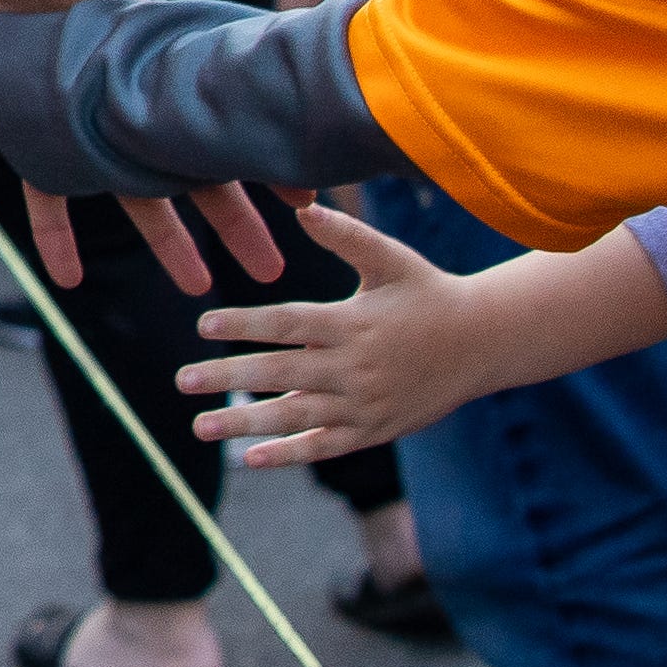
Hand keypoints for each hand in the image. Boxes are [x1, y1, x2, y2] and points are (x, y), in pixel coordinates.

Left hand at [178, 201, 508, 463]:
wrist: (484, 342)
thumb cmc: (428, 292)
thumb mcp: (390, 258)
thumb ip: (346, 235)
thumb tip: (303, 207)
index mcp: (352, 322)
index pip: (287, 324)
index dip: (243, 324)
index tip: (203, 325)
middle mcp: (355, 367)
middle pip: (280, 374)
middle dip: (228, 378)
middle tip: (182, 380)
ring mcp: (365, 404)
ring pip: (296, 417)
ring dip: (245, 424)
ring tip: (202, 427)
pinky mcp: (375, 430)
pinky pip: (326, 446)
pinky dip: (289, 454)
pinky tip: (252, 459)